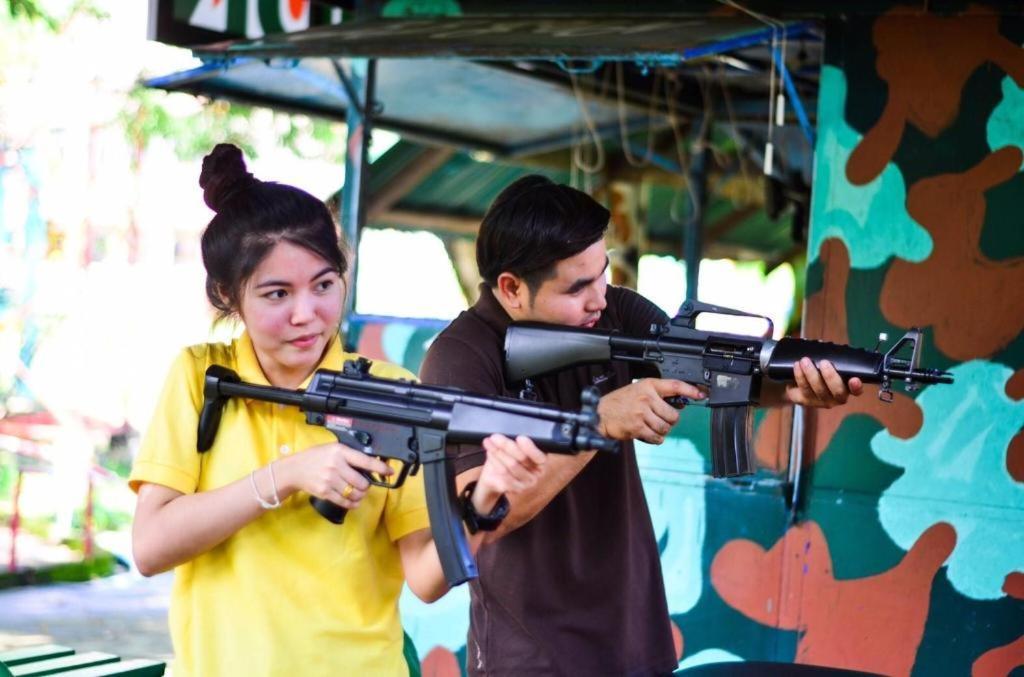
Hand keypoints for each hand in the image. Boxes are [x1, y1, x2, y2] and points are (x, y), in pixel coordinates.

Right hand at [277, 442, 393, 510]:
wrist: (295, 469)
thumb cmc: (316, 457)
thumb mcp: (333, 449)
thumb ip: (349, 456)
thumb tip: (370, 464)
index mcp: (340, 452)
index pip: (365, 461)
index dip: (380, 467)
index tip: (389, 471)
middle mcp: (336, 465)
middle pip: (362, 482)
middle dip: (366, 486)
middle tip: (364, 485)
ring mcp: (330, 480)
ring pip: (355, 493)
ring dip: (360, 496)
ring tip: (358, 493)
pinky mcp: (325, 492)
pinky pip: (344, 501)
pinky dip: (352, 504)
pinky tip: (353, 502)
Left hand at [474, 434, 546, 512]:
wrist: (496, 476)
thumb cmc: (509, 458)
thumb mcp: (515, 448)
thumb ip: (517, 444)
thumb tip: (512, 437)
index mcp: (541, 463)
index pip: (539, 456)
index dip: (529, 447)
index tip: (519, 438)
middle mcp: (537, 475)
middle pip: (522, 458)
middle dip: (507, 445)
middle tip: (495, 437)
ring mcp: (526, 484)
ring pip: (511, 466)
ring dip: (498, 452)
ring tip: (488, 443)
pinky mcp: (515, 489)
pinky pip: (503, 474)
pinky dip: (495, 461)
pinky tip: (490, 453)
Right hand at [597, 378, 704, 443]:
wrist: (600, 415)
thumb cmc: (620, 403)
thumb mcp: (638, 390)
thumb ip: (657, 395)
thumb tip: (681, 403)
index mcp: (648, 385)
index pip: (675, 385)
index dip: (691, 390)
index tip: (701, 394)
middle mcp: (646, 398)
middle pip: (673, 415)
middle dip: (671, 421)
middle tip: (661, 420)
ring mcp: (642, 413)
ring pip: (666, 427)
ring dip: (662, 431)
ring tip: (653, 427)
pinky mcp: (638, 428)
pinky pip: (657, 437)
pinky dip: (656, 439)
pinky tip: (648, 434)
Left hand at [784, 357, 863, 407]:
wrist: (798, 380)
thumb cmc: (819, 369)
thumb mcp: (829, 363)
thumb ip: (834, 360)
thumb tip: (831, 350)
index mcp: (847, 388)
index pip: (856, 391)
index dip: (856, 387)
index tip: (855, 379)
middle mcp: (836, 398)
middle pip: (837, 391)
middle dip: (830, 376)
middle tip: (824, 362)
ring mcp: (821, 401)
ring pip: (818, 390)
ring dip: (811, 374)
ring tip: (805, 360)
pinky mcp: (805, 401)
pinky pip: (804, 390)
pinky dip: (800, 376)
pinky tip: (797, 366)